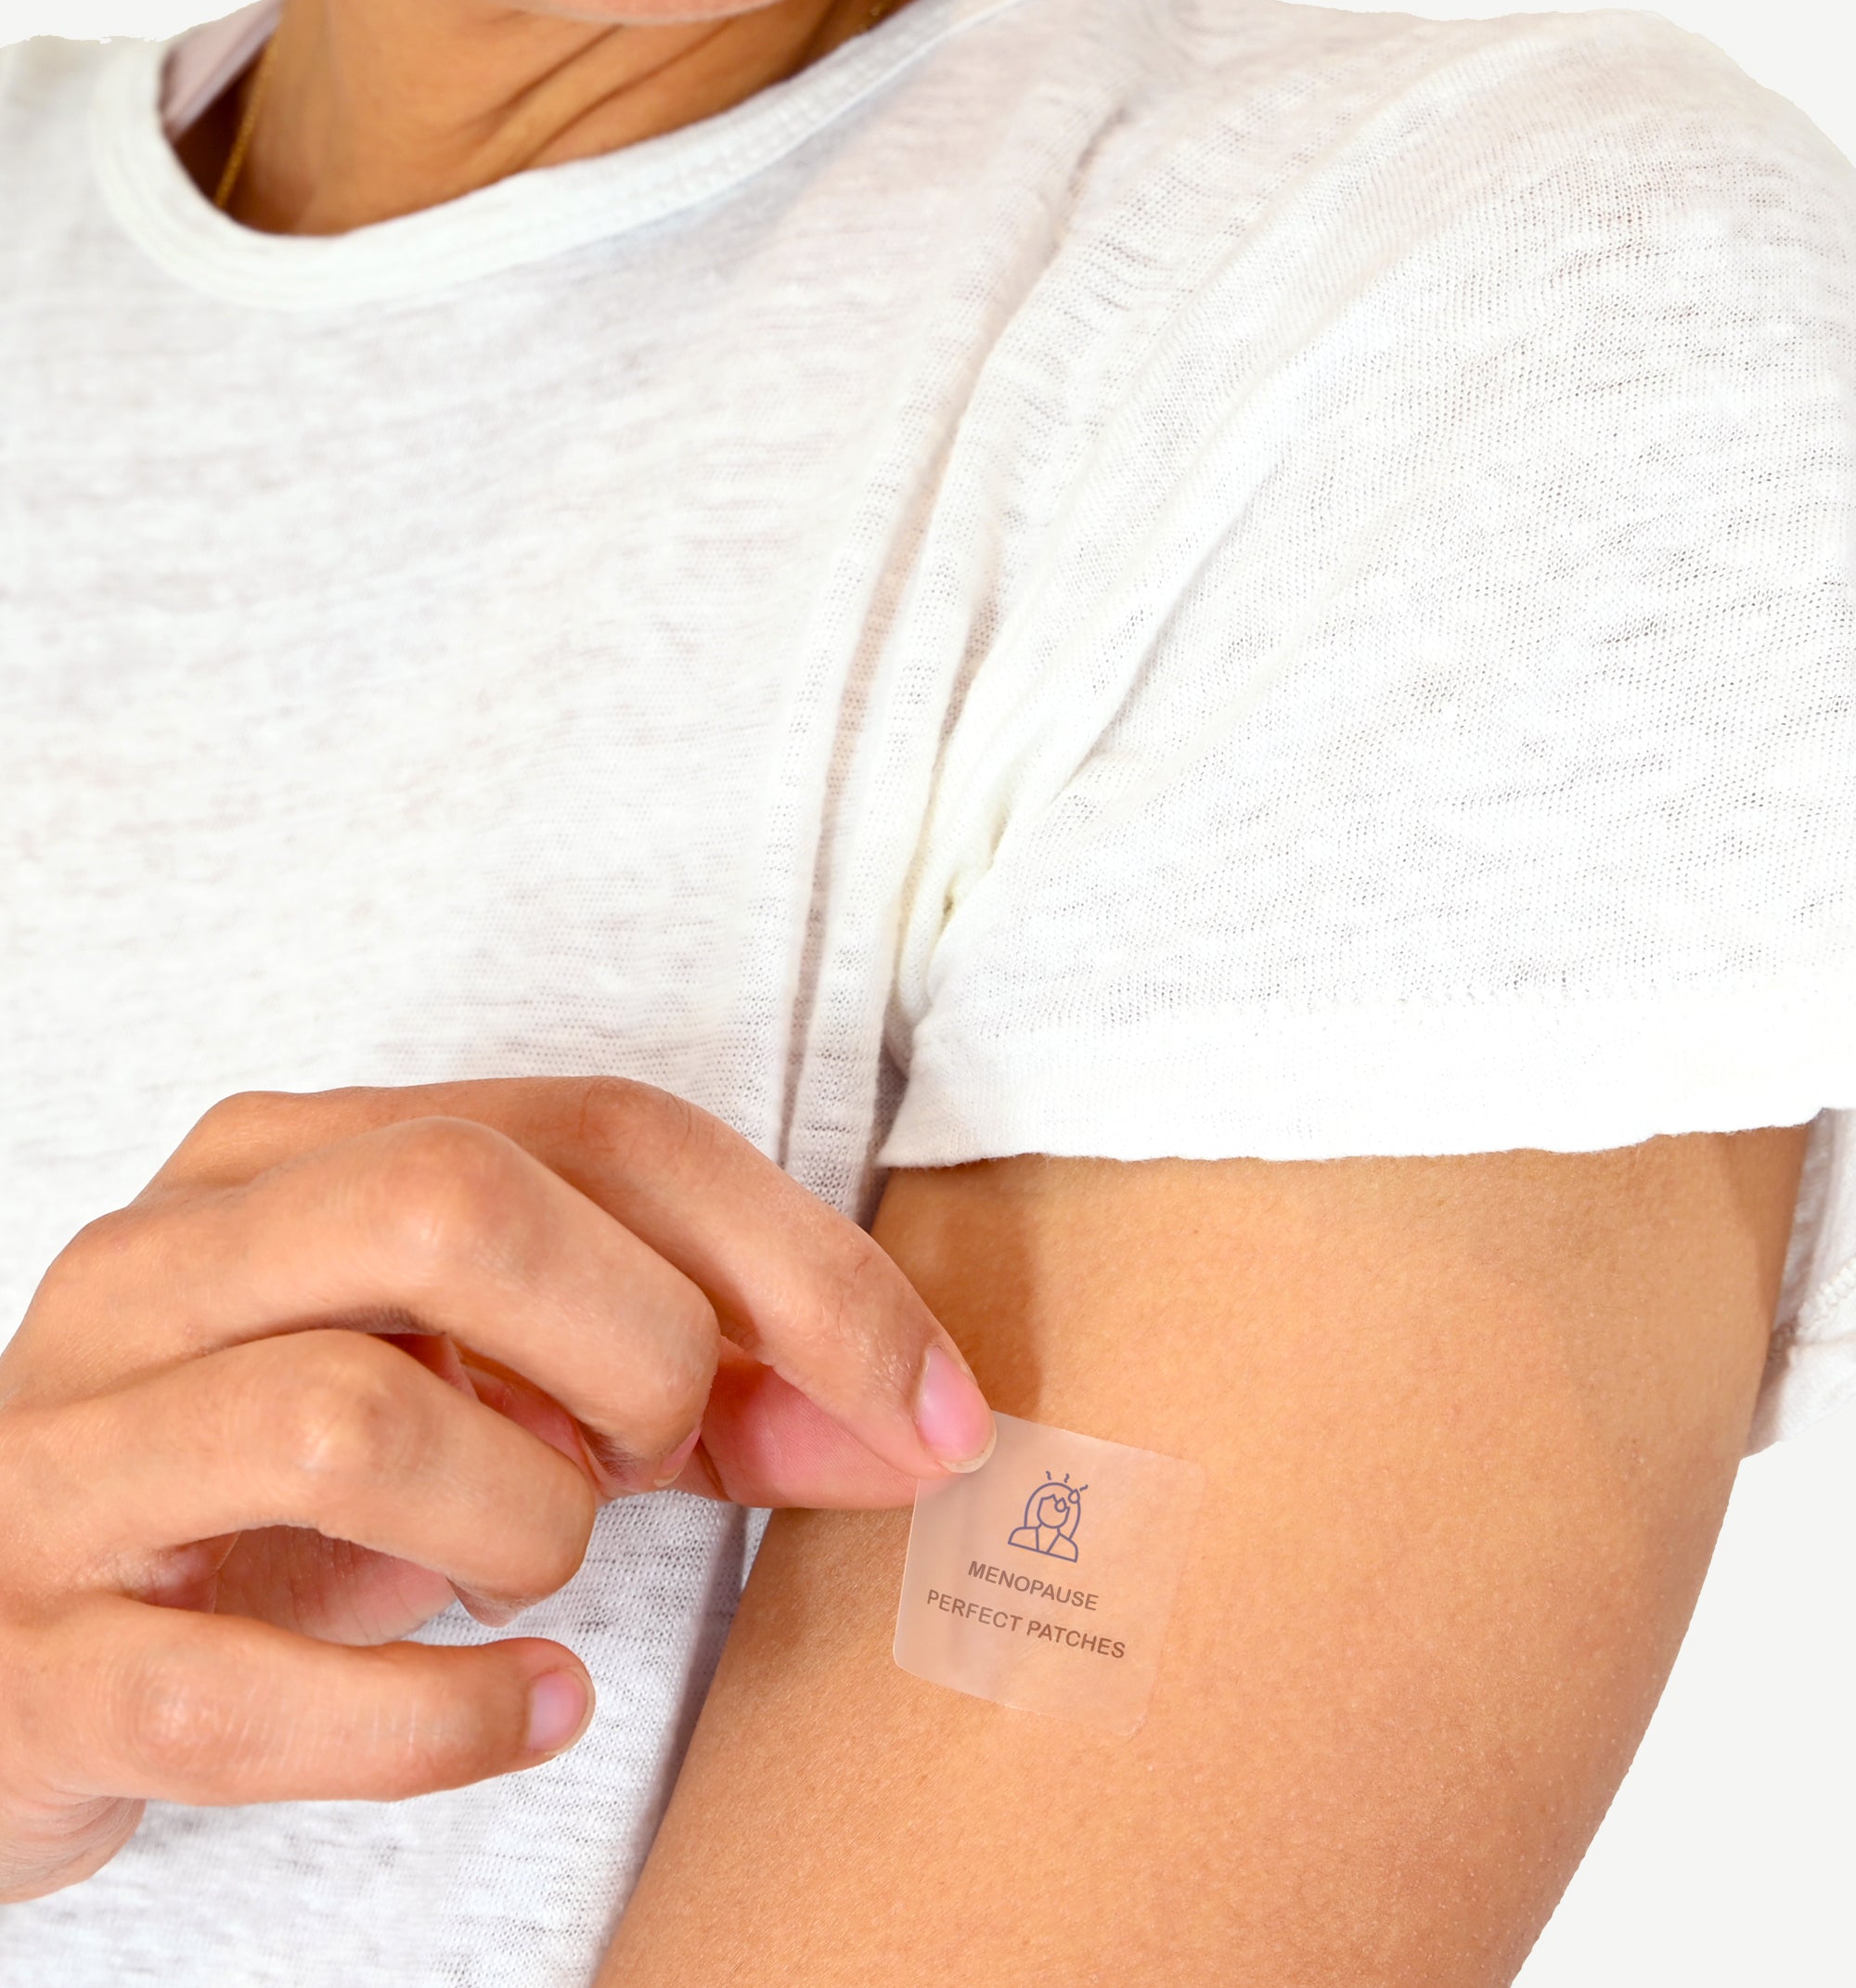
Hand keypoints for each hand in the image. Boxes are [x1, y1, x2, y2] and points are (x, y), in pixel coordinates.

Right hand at [0, 1078, 992, 1903]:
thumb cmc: (282, 1499)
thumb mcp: (482, 1391)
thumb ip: (700, 1387)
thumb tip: (920, 1422)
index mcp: (287, 1156)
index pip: (596, 1127)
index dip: (799, 1261)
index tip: (931, 1405)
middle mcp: (163, 1264)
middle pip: (459, 1204)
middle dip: (640, 1346)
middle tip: (652, 1460)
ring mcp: (74, 1455)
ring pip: (353, 1418)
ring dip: (526, 1520)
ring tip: (532, 1564)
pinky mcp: (31, 1660)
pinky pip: (249, 1690)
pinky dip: (440, 1717)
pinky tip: (525, 1707)